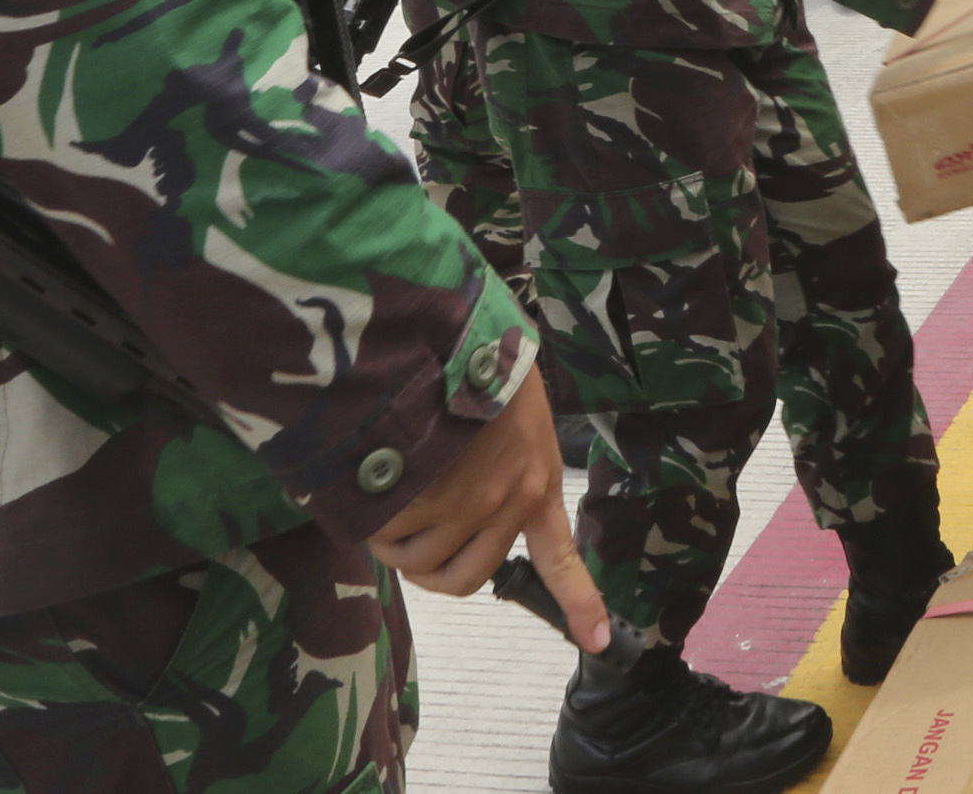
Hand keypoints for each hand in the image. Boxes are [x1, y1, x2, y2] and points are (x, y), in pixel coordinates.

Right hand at [367, 366, 608, 652]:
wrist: (452, 331)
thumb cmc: (478, 366)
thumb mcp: (514, 417)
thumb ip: (501, 468)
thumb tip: (460, 507)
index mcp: (536, 483)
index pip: (560, 557)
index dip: (579, 603)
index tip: (600, 643)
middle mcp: (508, 502)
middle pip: (464, 579)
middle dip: (429, 566)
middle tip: (411, 530)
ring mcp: (467, 503)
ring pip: (418, 563)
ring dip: (393, 539)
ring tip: (391, 487)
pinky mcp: (427, 497)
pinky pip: (387, 535)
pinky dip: (372, 517)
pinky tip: (375, 472)